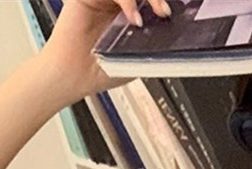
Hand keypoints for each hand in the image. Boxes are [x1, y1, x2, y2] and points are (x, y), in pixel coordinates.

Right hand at [42, 0, 171, 97]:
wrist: (73, 77)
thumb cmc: (101, 70)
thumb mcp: (137, 59)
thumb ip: (155, 46)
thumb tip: (178, 40)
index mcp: (130, 12)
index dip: (161, 2)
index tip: (173, 13)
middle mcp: (117, 1)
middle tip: (165, 11)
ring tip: (158, 12)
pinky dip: (128, 0)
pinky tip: (134, 18)